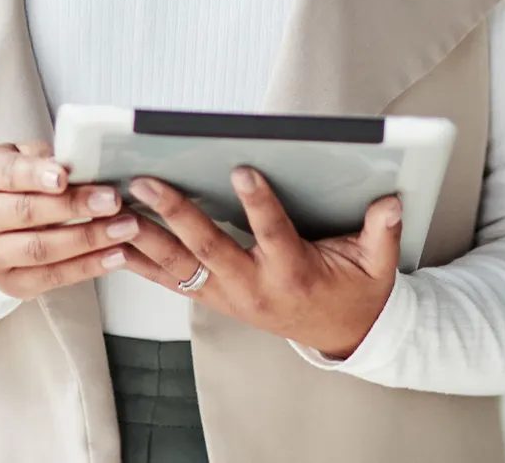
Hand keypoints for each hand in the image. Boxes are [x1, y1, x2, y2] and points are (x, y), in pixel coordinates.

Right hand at [0, 141, 141, 300]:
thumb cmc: (17, 183)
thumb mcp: (24, 158)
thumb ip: (48, 158)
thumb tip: (89, 160)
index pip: (7, 174)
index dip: (36, 175)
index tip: (65, 176)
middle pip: (26, 213)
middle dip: (73, 207)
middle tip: (113, 200)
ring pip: (40, 249)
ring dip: (87, 239)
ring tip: (125, 227)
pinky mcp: (9, 284)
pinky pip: (52, 277)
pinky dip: (88, 267)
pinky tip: (116, 255)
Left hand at [117, 168, 400, 360]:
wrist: (340, 335)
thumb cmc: (356, 292)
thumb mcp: (378, 267)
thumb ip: (382, 232)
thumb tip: (392, 200)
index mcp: (294, 274)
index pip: (273, 234)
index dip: (259, 203)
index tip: (243, 168)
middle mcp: (253, 287)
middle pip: (207, 249)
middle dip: (175, 214)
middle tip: (147, 183)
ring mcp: (228, 295)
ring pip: (178, 267)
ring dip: (144, 239)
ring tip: (114, 209)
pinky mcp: (213, 297)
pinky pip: (169, 280)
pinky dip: (140, 261)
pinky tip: (112, 238)